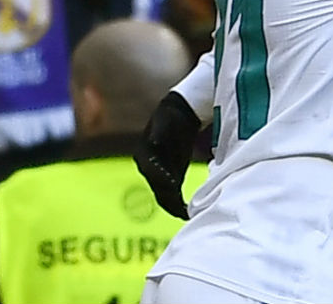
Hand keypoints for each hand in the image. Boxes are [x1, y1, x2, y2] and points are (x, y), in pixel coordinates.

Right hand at [134, 91, 200, 219]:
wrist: (178, 118)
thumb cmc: (171, 118)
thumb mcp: (164, 120)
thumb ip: (159, 132)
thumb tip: (153, 141)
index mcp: (143, 154)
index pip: (150, 170)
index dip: (162, 178)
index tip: (175, 184)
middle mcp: (147, 168)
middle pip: (157, 187)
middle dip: (169, 198)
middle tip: (183, 208)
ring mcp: (157, 176)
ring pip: (163, 195)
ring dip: (174, 205)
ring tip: (187, 214)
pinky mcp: (168, 180)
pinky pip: (170, 195)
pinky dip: (178, 203)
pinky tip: (189, 211)